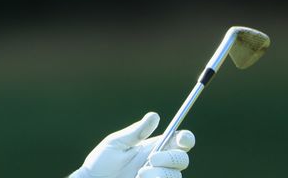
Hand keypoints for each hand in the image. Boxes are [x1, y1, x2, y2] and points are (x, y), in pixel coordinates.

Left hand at [69, 112, 194, 177]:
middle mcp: (158, 164)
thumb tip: (154, 116)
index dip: (186, 138)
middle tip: (151, 158)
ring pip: (175, 176)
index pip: (178, 141)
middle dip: (170, 158)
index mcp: (153, 147)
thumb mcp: (116, 144)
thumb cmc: (101, 162)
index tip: (182, 138)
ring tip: (139, 174)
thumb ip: (136, 132)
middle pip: (182, 159)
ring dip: (159, 174)